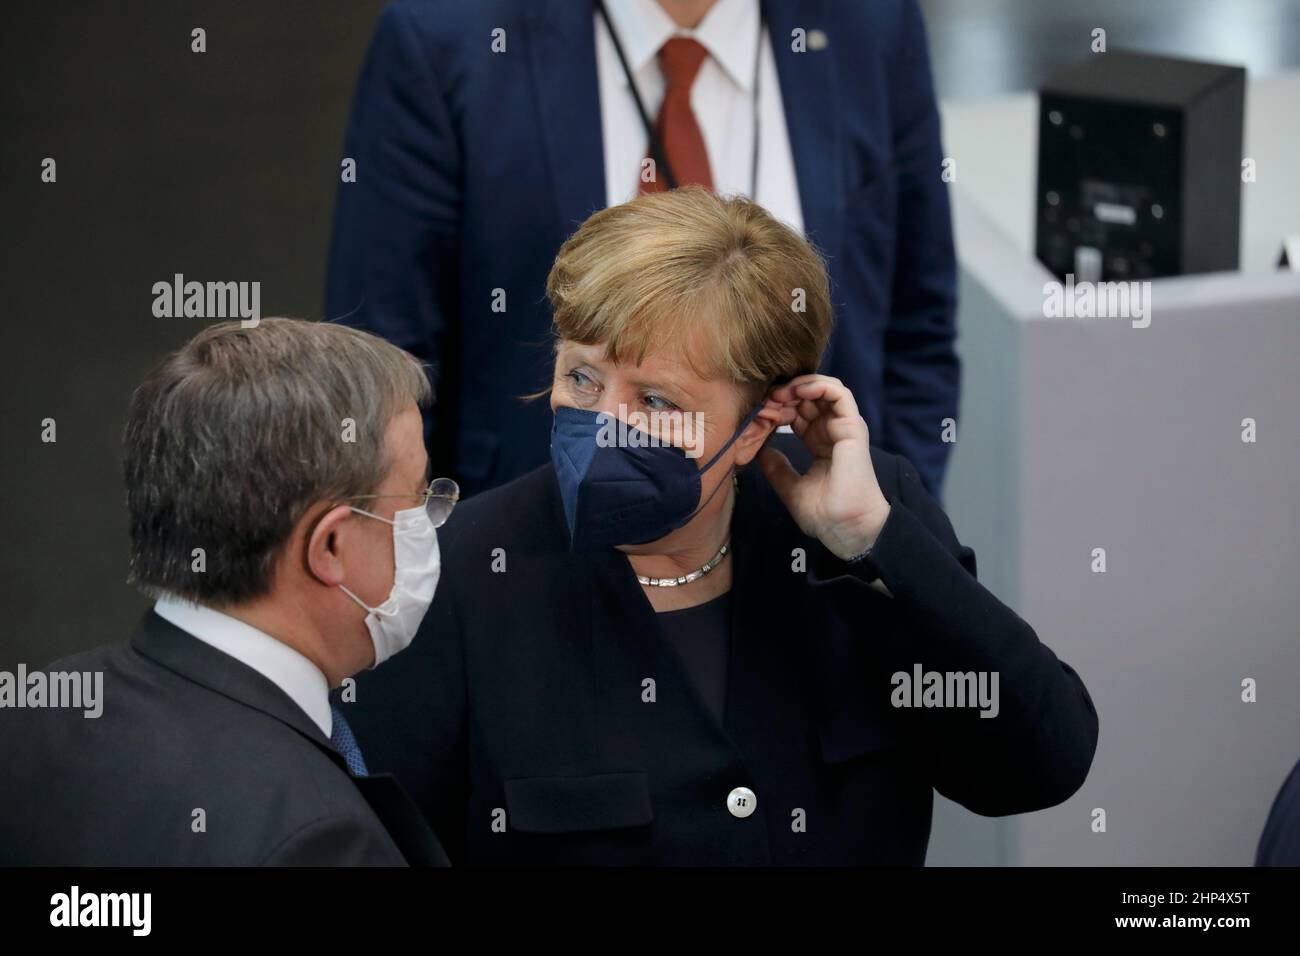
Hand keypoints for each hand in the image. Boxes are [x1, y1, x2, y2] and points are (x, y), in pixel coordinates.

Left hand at [757, 374, 890, 560]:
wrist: (846, 528)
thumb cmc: (825, 515)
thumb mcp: (791, 488)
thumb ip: (777, 468)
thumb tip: (762, 451)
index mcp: (821, 444)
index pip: (799, 413)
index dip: (779, 408)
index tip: (760, 414)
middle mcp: (833, 433)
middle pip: (809, 399)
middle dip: (785, 394)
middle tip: (765, 401)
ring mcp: (844, 428)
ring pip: (825, 390)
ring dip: (799, 386)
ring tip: (780, 394)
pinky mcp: (852, 427)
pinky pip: (839, 394)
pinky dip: (818, 386)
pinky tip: (798, 391)